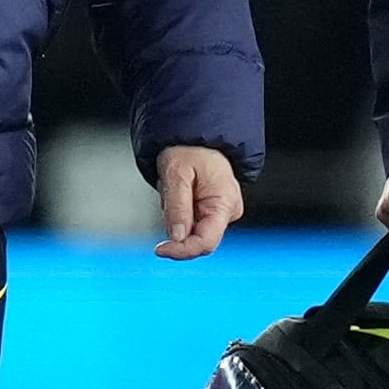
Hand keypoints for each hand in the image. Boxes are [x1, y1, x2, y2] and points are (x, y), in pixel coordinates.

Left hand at [155, 145, 242, 259]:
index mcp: (224, 202)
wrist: (196, 137)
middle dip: (176, 227)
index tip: (160, 249)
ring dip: (175, 216)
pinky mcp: (211, 211)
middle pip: (198, 240)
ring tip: (174, 188)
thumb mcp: (177, 173)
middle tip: (167, 199)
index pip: (207, 242)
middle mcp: (227, 211)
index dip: (182, 250)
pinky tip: (178, 193)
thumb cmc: (190, 149)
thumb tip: (176, 237)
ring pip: (191, 232)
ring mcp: (220, 212)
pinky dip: (178, 213)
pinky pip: (190, 223)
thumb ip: (177, 207)